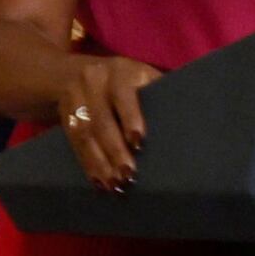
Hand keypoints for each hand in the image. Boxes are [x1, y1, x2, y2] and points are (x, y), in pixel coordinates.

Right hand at [55, 53, 153, 192]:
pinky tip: (97, 180)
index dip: (130, 117)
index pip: (123, 95)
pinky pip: (72, 141)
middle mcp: (93, 80)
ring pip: (84, 133)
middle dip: (114, 149)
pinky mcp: (63, 114)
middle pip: (102, 119)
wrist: (73, 71)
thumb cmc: (126, 80)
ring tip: (113, 184)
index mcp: (120, 71)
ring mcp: (75, 97)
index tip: (138, 142)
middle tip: (127, 174)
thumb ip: (158, 93)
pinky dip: (86, 162)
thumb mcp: (142, 77)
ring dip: (98, 162)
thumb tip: (191, 122)